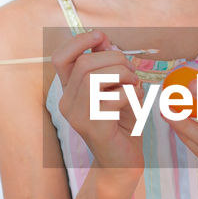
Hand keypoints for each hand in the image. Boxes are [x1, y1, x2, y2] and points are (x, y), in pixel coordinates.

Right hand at [53, 30, 144, 172]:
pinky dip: (133, 94)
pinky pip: (115, 97)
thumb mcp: (115, 88)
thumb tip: (103, 39)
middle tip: (131, 72)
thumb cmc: (121, 122)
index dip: (78, 41)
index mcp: (69, 91)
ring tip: (135, 85)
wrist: (123, 161)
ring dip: (124, 75)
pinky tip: (137, 102)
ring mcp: (78, 116)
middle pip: (84, 64)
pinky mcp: (94, 127)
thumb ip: (107, 65)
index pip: (60, 58)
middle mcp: (67, 103)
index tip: (101, 36)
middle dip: (114, 59)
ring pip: (96, 77)